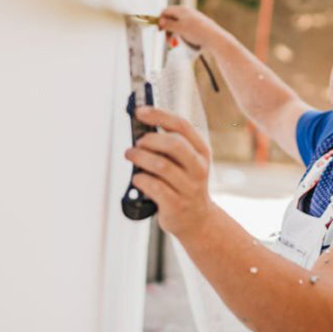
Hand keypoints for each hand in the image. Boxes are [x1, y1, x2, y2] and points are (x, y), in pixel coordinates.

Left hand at [124, 106, 213, 237]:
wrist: (196, 220)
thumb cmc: (183, 184)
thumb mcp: (185, 162)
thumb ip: (169, 145)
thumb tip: (141, 126)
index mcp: (201, 151)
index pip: (182, 125)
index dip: (159, 115)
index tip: (140, 111)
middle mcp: (198, 168)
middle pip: (173, 144)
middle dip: (149, 140)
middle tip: (136, 143)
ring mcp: (189, 187)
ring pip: (161, 165)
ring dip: (140, 158)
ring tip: (131, 156)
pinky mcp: (176, 204)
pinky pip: (154, 186)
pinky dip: (140, 179)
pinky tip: (137, 178)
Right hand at [157, 6, 226, 52]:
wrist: (214, 38)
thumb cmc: (197, 32)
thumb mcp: (180, 28)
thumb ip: (168, 24)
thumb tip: (160, 21)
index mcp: (181, 10)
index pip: (165, 11)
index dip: (160, 20)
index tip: (159, 31)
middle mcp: (186, 12)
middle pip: (171, 18)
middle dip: (167, 28)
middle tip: (167, 40)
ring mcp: (191, 18)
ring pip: (177, 24)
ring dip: (173, 33)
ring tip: (174, 42)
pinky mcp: (195, 25)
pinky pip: (183, 28)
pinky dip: (180, 34)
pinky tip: (182, 40)